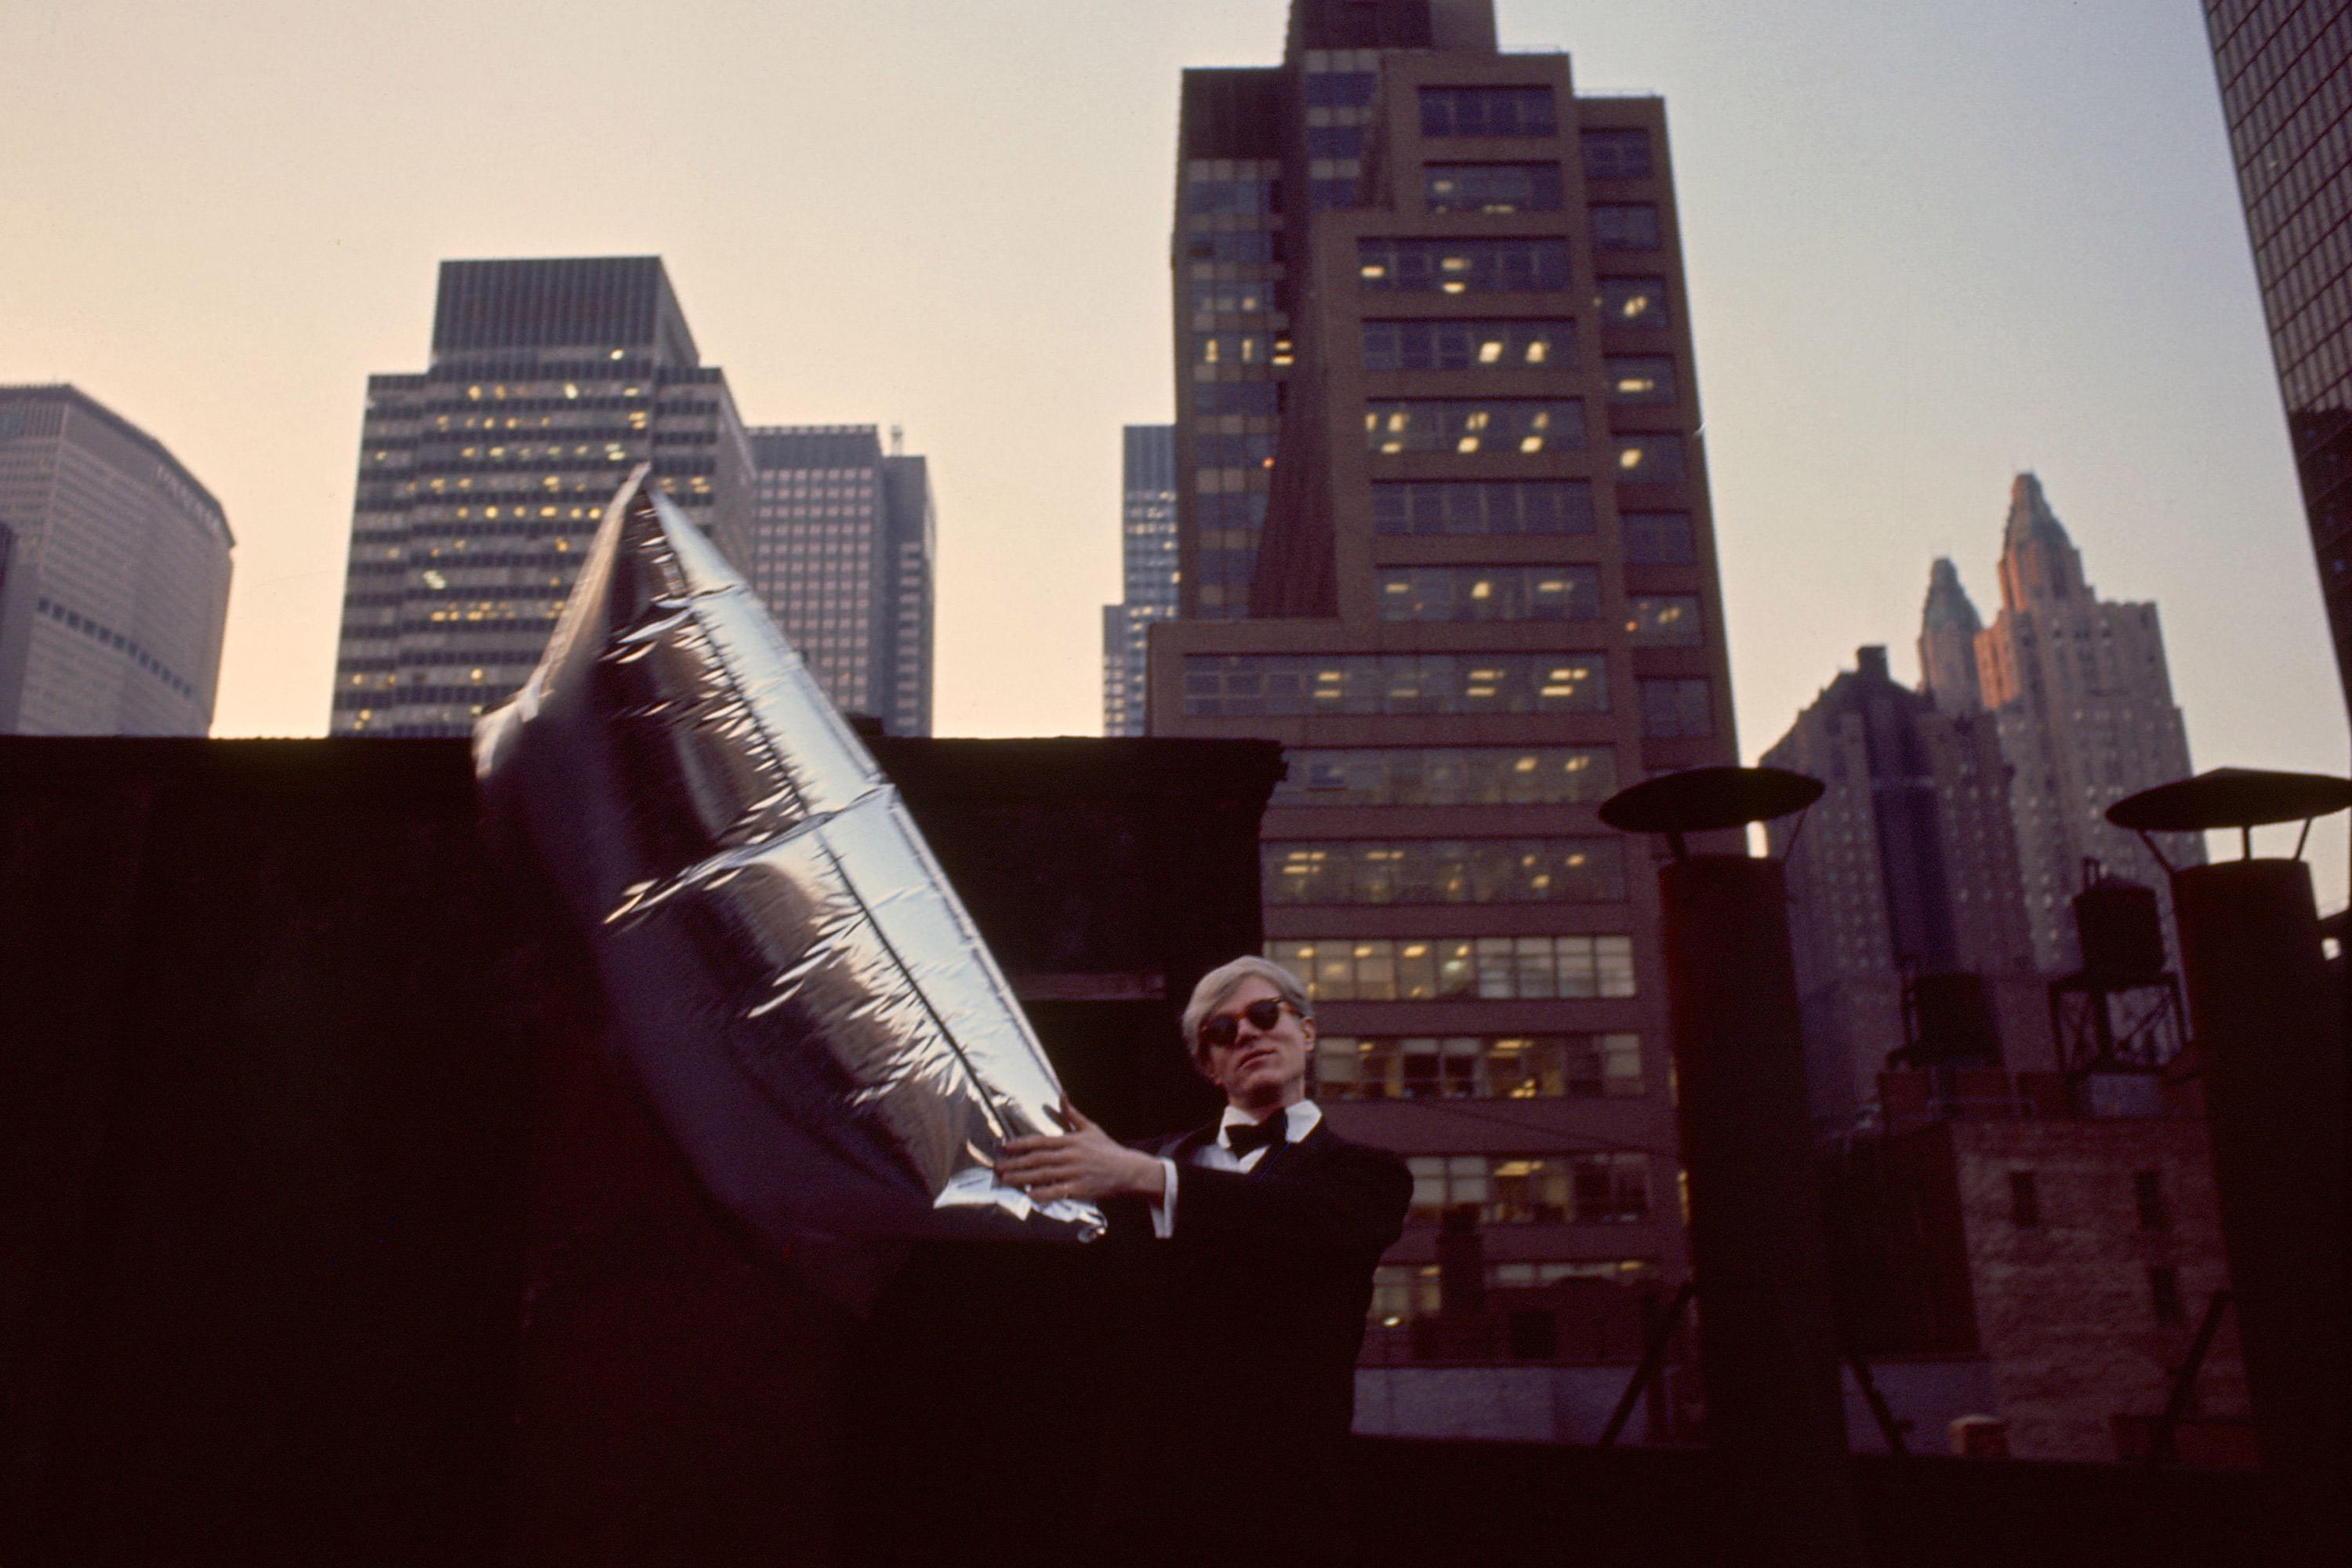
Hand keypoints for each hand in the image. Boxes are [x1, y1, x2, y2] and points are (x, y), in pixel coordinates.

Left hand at [996, 1098, 1165, 1205]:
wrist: (1129, 1170)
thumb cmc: (1107, 1150)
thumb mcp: (1090, 1129)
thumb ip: (1072, 1114)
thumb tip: (1061, 1095)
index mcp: (1071, 1141)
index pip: (1041, 1142)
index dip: (1021, 1144)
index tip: (1005, 1147)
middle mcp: (1071, 1156)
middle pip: (1038, 1159)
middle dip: (1016, 1163)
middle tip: (998, 1167)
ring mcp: (1075, 1173)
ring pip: (1044, 1175)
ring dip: (1023, 1178)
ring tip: (1006, 1179)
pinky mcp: (1080, 1189)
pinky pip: (1058, 1192)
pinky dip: (1043, 1194)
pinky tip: (1030, 1195)